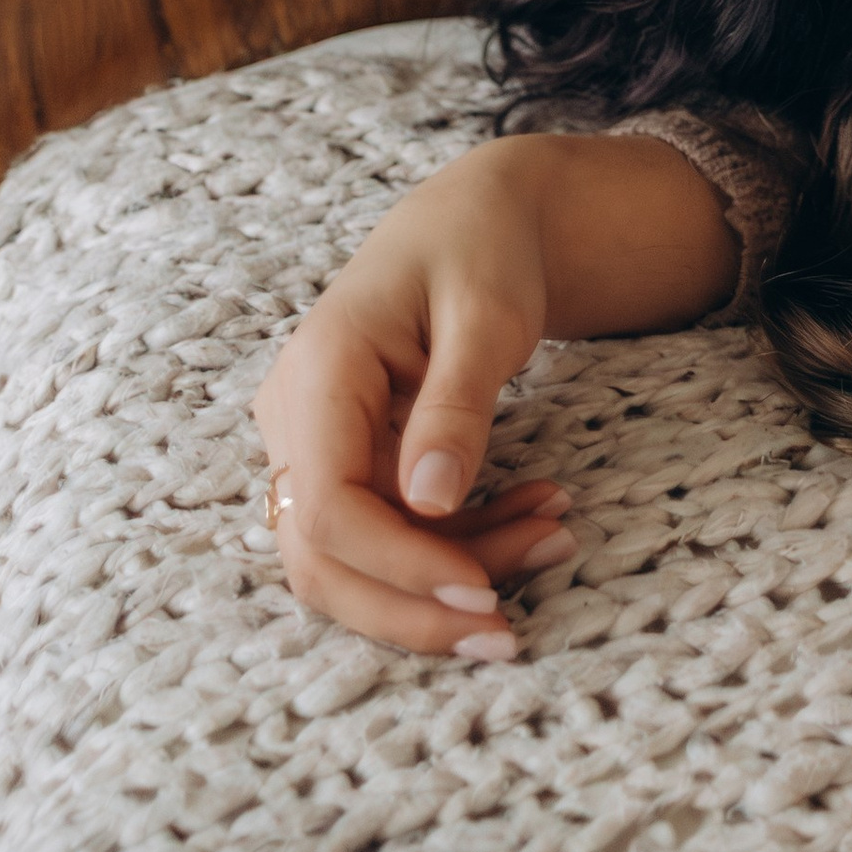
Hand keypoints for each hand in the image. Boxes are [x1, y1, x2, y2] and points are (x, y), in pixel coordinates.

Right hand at [254, 142, 571, 661]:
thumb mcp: (488, 310)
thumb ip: (457, 402)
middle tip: (507, 633)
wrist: (475, 218)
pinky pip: (389, 532)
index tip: (483, 595)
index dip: (398, 567)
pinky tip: (536, 516)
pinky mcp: (348, 464)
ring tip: (555, 537)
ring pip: (357, 558)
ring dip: (451, 572)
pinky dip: (459, 542)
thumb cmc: (482, 246)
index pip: (328, 507)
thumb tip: (429, 504)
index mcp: (319, 368)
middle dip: (415, 607)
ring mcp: (314, 444)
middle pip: (323, 558)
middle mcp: (296, 416)